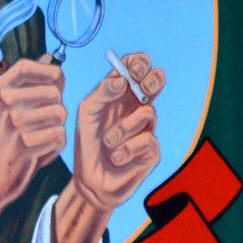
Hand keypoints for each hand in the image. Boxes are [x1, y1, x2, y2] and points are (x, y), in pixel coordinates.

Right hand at [0, 56, 66, 235]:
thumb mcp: (3, 108)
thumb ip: (27, 83)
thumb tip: (50, 59)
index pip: (26, 66)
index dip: (48, 71)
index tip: (57, 82)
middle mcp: (3, 103)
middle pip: (53, 91)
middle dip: (57, 107)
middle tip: (44, 124)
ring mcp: (13, 123)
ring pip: (60, 114)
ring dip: (56, 129)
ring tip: (40, 139)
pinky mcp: (24, 145)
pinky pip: (59, 136)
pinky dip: (54, 147)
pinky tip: (39, 153)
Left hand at [69, 52, 164, 211]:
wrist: (90, 180)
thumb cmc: (87, 144)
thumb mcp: (87, 114)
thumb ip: (102, 93)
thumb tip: (122, 80)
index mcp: (120, 95)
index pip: (135, 68)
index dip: (139, 62)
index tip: (135, 66)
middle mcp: (136, 107)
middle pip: (156, 81)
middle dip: (152, 80)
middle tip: (141, 88)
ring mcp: (147, 127)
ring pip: (147, 113)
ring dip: (123, 129)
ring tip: (108, 142)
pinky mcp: (152, 149)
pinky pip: (146, 139)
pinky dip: (125, 149)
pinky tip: (116, 157)